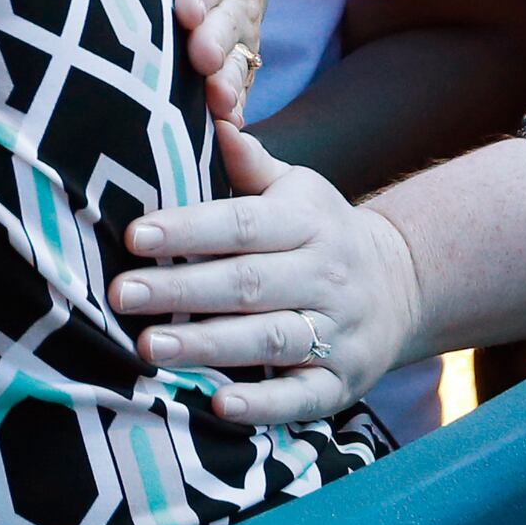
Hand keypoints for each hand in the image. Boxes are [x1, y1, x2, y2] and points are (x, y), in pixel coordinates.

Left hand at [112, 130, 422, 427]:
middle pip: (247, 283)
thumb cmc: (322, 231)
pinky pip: (301, 396)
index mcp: (307, 223)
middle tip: (120, 295)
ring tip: (149, 346)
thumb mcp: (298, 189)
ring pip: (269, 339)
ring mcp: (337, 332)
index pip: (242, 224)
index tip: (134, 236)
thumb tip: (212, 118)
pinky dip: (261, 405)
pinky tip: (217, 406)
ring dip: (208, 346)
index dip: (188, 229)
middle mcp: (325, 276)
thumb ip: (249, 164)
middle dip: (181, 289)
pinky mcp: (341, 383)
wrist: (404, 284)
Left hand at [132, 0, 263, 102]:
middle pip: (228, 18)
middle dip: (216, 39)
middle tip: (201, 59)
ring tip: (219, 103)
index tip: (186, 9)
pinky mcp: (235, 61)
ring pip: (238, 56)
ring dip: (229, 81)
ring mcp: (239, 31)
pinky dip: (235, 108)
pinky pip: (238, 85)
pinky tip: (226, 132)